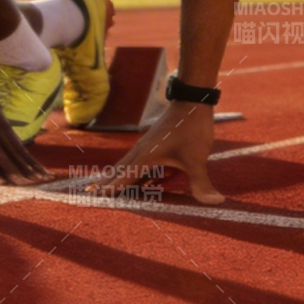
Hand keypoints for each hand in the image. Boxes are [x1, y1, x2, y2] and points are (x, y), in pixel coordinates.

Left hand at [0, 82, 50, 185]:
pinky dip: (33, 161)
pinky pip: (22, 148)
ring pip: (16, 153)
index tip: (0, 182)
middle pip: (1, 156)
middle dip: (14, 173)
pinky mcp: (7, 128)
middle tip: (26, 187)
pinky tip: (42, 173)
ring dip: (29, 169)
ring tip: (41, 183)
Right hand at [90, 100, 222, 204]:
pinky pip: (136, 160)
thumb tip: (215, 203)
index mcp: (146, 157)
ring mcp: (146, 146)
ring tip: (102, 183)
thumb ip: (202, 182)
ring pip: (126, 164)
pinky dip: (129, 168)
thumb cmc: (191, 128)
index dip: (110, 188)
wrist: (192, 101)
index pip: (123, 177)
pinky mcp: (154, 143)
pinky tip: (132, 173)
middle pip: (119, 170)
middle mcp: (141, 152)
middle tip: (88, 191)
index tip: (94, 196)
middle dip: (105, 181)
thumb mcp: (197, 158)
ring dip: (115, 174)